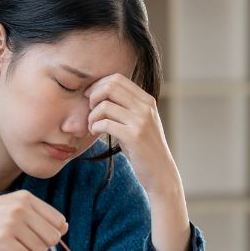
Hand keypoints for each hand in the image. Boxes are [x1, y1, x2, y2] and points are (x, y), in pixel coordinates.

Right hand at [0, 190, 67, 250]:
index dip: (51, 235)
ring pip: (41, 250)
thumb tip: (64, 228)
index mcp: (25, 197)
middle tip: (24, 250)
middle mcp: (21, 207)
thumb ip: (35, 216)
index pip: (59, 220)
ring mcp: (12, 221)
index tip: (35, 240)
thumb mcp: (9, 209)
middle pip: (53, 237)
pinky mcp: (2, 238)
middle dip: (41, 249)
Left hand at [85, 75, 179, 197]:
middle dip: (93, 96)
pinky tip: (94, 132)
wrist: (160, 172)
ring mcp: (141, 121)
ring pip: (105, 105)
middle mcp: (145, 107)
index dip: (99, 84)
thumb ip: (126, 106)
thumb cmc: (144, 148)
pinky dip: (94, 126)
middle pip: (110, 86)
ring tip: (91, 125)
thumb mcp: (139, 122)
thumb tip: (102, 92)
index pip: (117, 78)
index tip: (90, 97)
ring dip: (92, 115)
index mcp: (147, 100)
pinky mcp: (134, 136)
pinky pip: (105, 123)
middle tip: (89, 109)